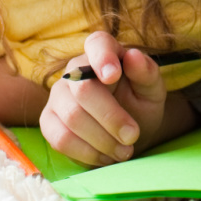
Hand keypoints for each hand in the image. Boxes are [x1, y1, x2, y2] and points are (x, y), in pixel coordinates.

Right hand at [38, 32, 167, 166]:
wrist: (128, 133)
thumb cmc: (140, 104)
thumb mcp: (152, 90)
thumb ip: (147, 73)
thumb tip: (134, 57)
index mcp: (103, 53)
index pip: (97, 43)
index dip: (102, 57)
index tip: (113, 75)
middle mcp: (74, 70)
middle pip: (83, 89)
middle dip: (111, 117)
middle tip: (132, 136)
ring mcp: (57, 95)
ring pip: (72, 117)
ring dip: (102, 140)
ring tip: (124, 151)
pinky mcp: (48, 121)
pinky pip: (60, 139)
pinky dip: (87, 153)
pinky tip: (105, 157)